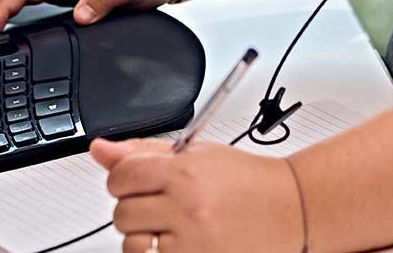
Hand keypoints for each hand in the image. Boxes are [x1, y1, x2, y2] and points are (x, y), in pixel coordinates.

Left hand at [94, 137, 305, 252]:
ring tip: (165, 227)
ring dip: (141, 236)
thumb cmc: (249, 181)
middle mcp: (186, 207)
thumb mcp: (199, 153)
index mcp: (184, 172)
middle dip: (133, 207)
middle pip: (121, 212)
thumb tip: (100, 149)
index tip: (133, 181)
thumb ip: (145, 151)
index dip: (122, 178)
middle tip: (156, 203)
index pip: (121, 175)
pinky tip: (176, 243)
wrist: (291, 209)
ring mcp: (191, 242)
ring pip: (132, 244)